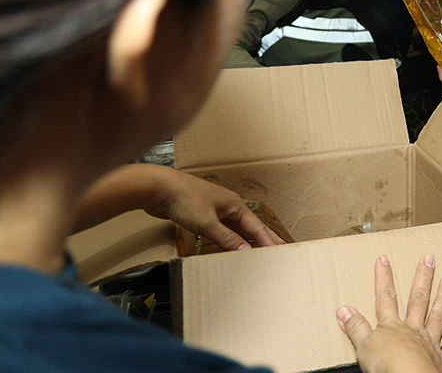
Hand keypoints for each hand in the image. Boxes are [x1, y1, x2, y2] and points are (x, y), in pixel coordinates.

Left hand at [144, 168, 284, 250]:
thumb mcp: (208, 222)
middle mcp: (228, 206)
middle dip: (264, 238)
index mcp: (235, 205)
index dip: (269, 239)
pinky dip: (229, 240)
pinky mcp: (202, 215)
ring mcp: (215, 210)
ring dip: (246, 240)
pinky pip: (222, 230)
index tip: (282, 250)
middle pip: (250, 226)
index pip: (257, 226)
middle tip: (278, 249)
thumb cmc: (184, 198)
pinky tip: (230, 247)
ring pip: (236, 229)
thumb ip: (227, 238)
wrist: (158, 188)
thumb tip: (247, 251)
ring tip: (257, 252)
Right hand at [337, 255, 441, 372]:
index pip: (385, 298)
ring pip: (438, 315)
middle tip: (430, 258)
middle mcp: (413, 330)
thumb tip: (343, 309)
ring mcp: (430, 343)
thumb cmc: (387, 366)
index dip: (383, 278)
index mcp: (392, 327)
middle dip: (422, 278)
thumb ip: (355, 328)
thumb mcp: (363, 347)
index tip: (384, 258)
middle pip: (418, 300)